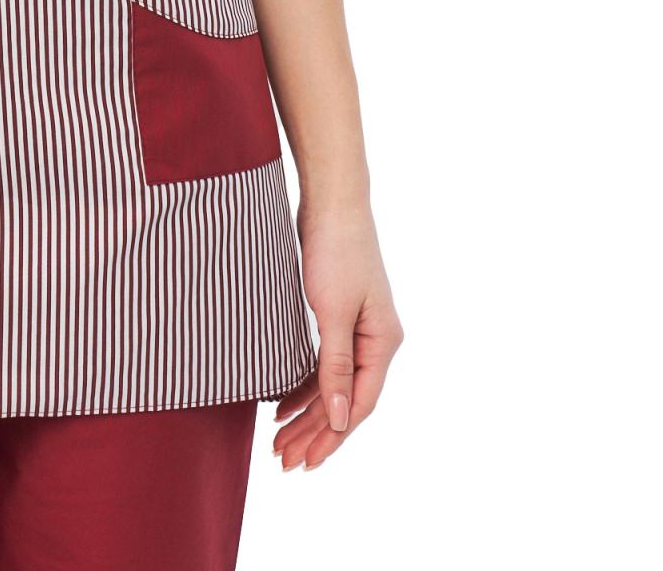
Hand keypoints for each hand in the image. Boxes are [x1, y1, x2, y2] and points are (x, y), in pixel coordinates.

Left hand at [272, 198, 402, 471]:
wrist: (331, 199)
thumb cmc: (336, 250)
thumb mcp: (333, 312)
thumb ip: (337, 367)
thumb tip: (341, 419)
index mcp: (383, 342)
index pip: (360, 404)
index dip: (333, 436)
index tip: (306, 462)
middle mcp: (375, 340)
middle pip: (346, 399)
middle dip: (315, 432)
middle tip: (284, 460)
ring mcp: (358, 327)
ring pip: (333, 383)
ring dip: (307, 412)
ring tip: (279, 439)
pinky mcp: (339, 314)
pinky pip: (324, 362)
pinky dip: (304, 383)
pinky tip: (282, 401)